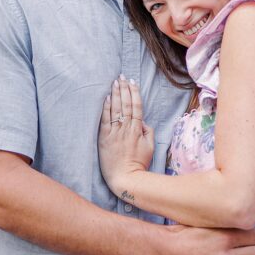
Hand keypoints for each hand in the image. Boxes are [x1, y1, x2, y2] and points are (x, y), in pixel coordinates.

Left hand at [98, 77, 154, 195]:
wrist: (125, 178)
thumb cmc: (139, 163)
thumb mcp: (150, 147)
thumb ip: (148, 132)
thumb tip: (143, 122)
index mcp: (138, 129)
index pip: (137, 106)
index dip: (135, 93)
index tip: (133, 82)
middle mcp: (126, 128)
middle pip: (126, 104)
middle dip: (124, 88)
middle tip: (122, 76)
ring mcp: (114, 132)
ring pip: (116, 108)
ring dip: (115, 93)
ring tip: (115, 82)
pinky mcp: (104, 137)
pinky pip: (105, 119)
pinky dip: (106, 107)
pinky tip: (107, 97)